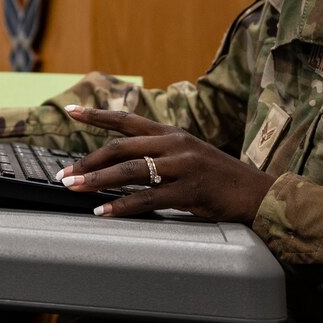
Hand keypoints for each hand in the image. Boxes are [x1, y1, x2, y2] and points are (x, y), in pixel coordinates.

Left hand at [56, 106, 275, 221]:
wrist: (258, 193)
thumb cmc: (219, 178)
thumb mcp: (189, 154)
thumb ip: (159, 152)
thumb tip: (122, 160)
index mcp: (171, 133)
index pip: (127, 119)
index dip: (97, 115)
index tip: (70, 111)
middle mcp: (174, 144)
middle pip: (120, 148)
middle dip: (87, 160)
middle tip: (64, 174)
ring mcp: (182, 167)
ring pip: (129, 172)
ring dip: (96, 181)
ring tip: (74, 188)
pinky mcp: (189, 191)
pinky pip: (147, 199)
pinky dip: (121, 206)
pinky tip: (104, 211)